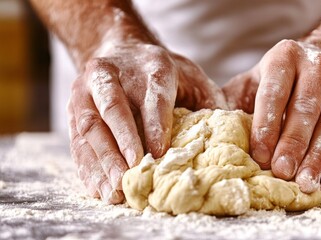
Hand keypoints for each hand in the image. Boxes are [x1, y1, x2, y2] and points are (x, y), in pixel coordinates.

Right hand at [68, 42, 226, 203]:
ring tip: (115, 190)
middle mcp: (114, 73)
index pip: (154, 96)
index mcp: (152, 66)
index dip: (156, 124)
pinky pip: (77, 138)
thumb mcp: (192, 77)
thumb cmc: (161, 72)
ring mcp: (88, 89)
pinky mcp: (75, 107)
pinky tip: (98, 188)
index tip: (159, 152)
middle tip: (131, 176)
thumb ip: (208, 102)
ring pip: (91, 126)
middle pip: (114, 109)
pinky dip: (87, 165)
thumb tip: (225, 134)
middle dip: (122, 145)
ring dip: (102, 161)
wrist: (120, 51)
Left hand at [223, 39, 320, 195]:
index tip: (259, 154)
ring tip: (304, 184)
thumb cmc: (287, 76)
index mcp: (286, 58)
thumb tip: (211, 125)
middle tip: (280, 172)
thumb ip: (238, 98)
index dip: (267, 125)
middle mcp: (319, 68)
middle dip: (292, 144)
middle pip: (304, 111)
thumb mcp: (260, 76)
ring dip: (317, 158)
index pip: (275, 93)